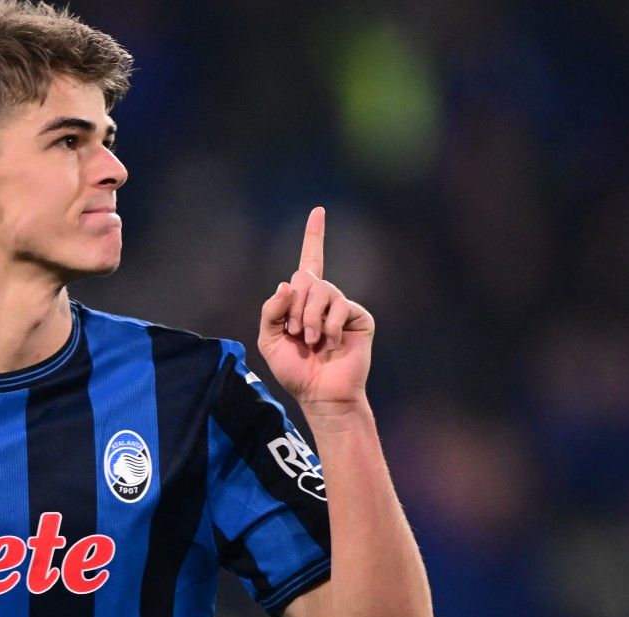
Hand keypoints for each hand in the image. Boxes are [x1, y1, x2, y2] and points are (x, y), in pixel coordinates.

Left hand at [257, 207, 375, 416]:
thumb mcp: (269, 340)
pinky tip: (330, 342)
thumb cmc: (295, 370)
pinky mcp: (359, 317)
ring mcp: (343, 307)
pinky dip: (329, 325)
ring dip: (309, 318)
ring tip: (311, 340)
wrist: (321, 393)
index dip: (314, 236)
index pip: (309, 262)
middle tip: (296, 333)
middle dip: (295, 306)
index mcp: (304, 300)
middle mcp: (325, 299)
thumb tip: (288, 282)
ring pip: (321, 290)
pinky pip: (340, 306)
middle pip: (306, 278)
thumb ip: (271, 310)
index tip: (318, 211)